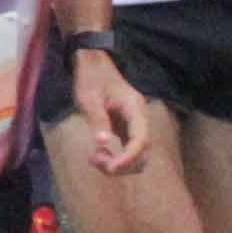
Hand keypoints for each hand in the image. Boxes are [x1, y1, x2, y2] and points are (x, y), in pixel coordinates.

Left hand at [70, 54, 155, 173]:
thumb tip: (102, 144)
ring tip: (94, 157)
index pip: (140, 140)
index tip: (110, 168)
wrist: (92, 64)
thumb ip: (97, 120)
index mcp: (135, 108)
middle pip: (142, 153)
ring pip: (136, 156)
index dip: (128, 158)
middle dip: (122, 164)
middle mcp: (139, 119)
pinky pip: (127, 151)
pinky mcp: (125, 129)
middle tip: (94, 159)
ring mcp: (134, 125)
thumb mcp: (89, 97)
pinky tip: (97, 155)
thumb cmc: (90, 77)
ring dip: (118, 164)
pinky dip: (115, 158)